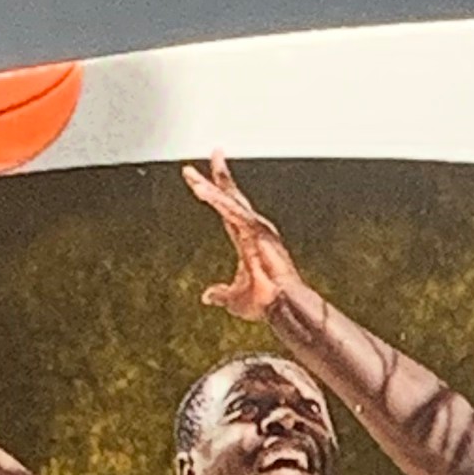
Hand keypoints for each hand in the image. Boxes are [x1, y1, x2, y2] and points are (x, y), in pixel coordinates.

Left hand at [184, 153, 299, 319]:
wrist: (284, 306)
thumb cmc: (267, 302)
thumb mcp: (235, 298)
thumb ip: (221, 294)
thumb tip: (207, 297)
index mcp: (247, 239)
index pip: (227, 209)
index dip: (213, 192)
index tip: (197, 180)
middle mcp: (253, 228)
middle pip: (228, 197)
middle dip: (212, 178)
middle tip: (190, 168)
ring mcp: (257, 228)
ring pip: (228, 201)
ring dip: (208, 189)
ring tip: (190, 178)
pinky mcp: (257, 231)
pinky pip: (233, 212)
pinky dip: (218, 201)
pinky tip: (202, 192)